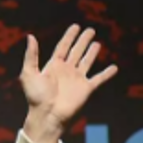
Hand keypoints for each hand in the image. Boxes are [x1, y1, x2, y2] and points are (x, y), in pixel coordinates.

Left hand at [21, 25, 117, 142]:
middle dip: (83, 41)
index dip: (69, 36)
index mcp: (53, 66)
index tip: (76, 26)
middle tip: (90, 30)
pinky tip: (114, 67)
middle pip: (76, 51)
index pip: (63, 47)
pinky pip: (99, 78)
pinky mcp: (86, 88)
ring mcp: (77, 79)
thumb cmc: (36, 97)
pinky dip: (107, 73)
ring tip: (97, 44)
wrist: (47, 115)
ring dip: (92, 53)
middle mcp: (66, 71)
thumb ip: (31, 55)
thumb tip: (30, 36)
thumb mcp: (29, 74)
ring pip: (87, 62)